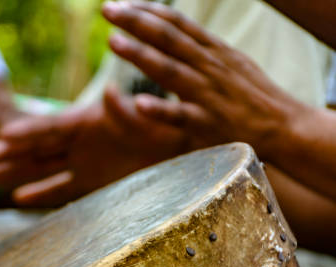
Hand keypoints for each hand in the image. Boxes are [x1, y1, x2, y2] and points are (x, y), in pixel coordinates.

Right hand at [0, 87, 184, 206]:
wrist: (176, 149)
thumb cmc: (162, 128)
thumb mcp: (145, 119)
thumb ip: (124, 110)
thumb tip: (110, 92)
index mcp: (86, 122)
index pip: (49, 128)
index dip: (26, 132)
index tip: (1, 136)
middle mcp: (77, 142)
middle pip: (36, 149)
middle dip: (8, 154)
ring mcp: (81, 162)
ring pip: (41, 168)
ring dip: (16, 173)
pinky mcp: (90, 181)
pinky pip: (60, 189)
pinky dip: (41, 193)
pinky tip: (18, 198)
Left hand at [101, 0, 306, 158]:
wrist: (285, 127)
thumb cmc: (252, 95)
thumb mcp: (230, 61)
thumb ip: (201, 47)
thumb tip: (175, 29)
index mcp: (213, 51)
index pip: (177, 24)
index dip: (149, 11)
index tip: (122, 2)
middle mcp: (209, 66)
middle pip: (168, 38)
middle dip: (136, 22)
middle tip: (108, 10)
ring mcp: (208, 93)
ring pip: (170, 70)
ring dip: (140, 54)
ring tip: (113, 41)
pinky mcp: (208, 123)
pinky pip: (181, 115)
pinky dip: (161, 109)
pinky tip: (139, 104)